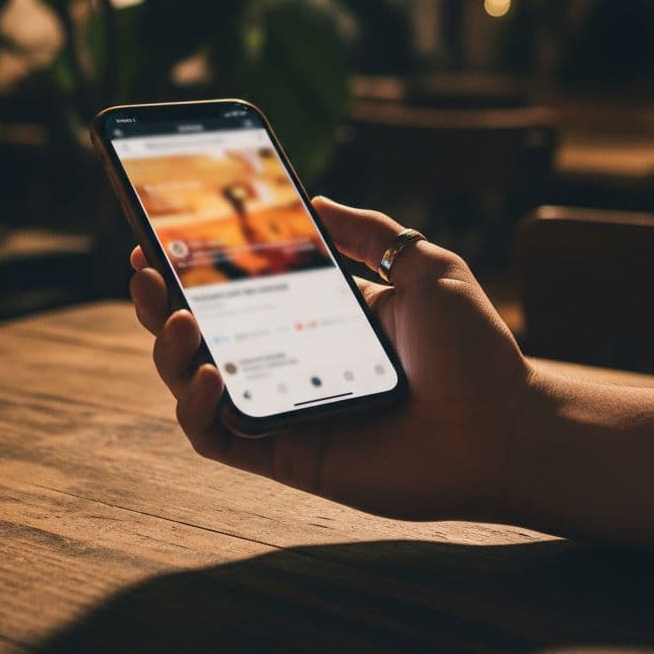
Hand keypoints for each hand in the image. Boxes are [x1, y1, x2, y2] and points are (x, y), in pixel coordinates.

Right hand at [130, 197, 532, 521]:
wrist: (506, 426)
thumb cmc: (474, 350)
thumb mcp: (424, 267)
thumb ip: (369, 233)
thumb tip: (317, 199)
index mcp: (315, 318)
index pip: (238, 291)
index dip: (192, 266)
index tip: (159, 234)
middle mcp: (289, 362)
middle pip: (200, 333)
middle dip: (158, 301)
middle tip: (146, 267)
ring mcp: (283, 409)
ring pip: (193, 384)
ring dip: (167, 350)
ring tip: (175, 319)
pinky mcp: (285, 454)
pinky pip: (217, 437)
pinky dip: (196, 408)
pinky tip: (208, 372)